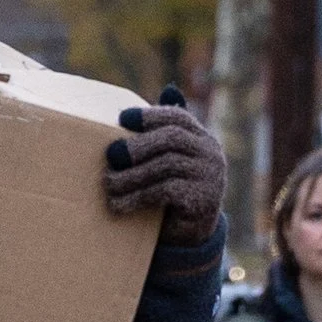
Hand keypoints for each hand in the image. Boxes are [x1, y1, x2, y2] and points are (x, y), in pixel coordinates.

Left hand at [104, 86, 226, 243]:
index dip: (151, 116)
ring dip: (133, 175)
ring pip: (167, 165)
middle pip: (172, 138)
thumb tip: (169, 87)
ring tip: (110, 184)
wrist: (190, 235)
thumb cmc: (173, 192)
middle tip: (112, 154)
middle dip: (139, 145)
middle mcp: (210, 154)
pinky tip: (120, 204)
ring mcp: (210, 176)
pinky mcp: (203, 200)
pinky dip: (139, 196)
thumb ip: (164, 134)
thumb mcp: (170, 161)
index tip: (123, 118)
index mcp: (202, 139)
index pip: (178, 118)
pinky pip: (167, 191)